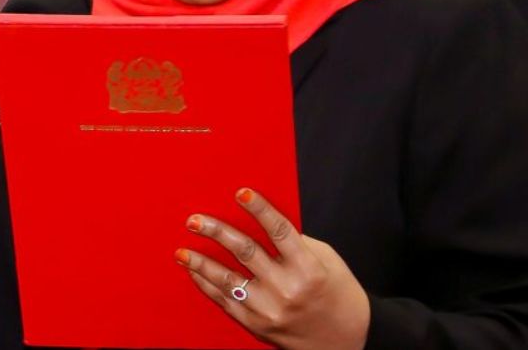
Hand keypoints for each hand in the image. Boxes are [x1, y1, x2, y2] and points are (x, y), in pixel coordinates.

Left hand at [176, 189, 369, 349]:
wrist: (345, 340)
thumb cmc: (338, 294)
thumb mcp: (326, 261)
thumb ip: (296, 243)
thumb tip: (260, 223)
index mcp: (308, 268)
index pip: (279, 231)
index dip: (260, 209)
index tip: (241, 193)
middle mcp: (287, 289)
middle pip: (246, 252)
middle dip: (218, 232)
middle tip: (196, 220)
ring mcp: (269, 309)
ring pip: (228, 279)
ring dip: (201, 262)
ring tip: (183, 250)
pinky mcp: (256, 325)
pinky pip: (225, 301)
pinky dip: (207, 284)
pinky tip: (195, 272)